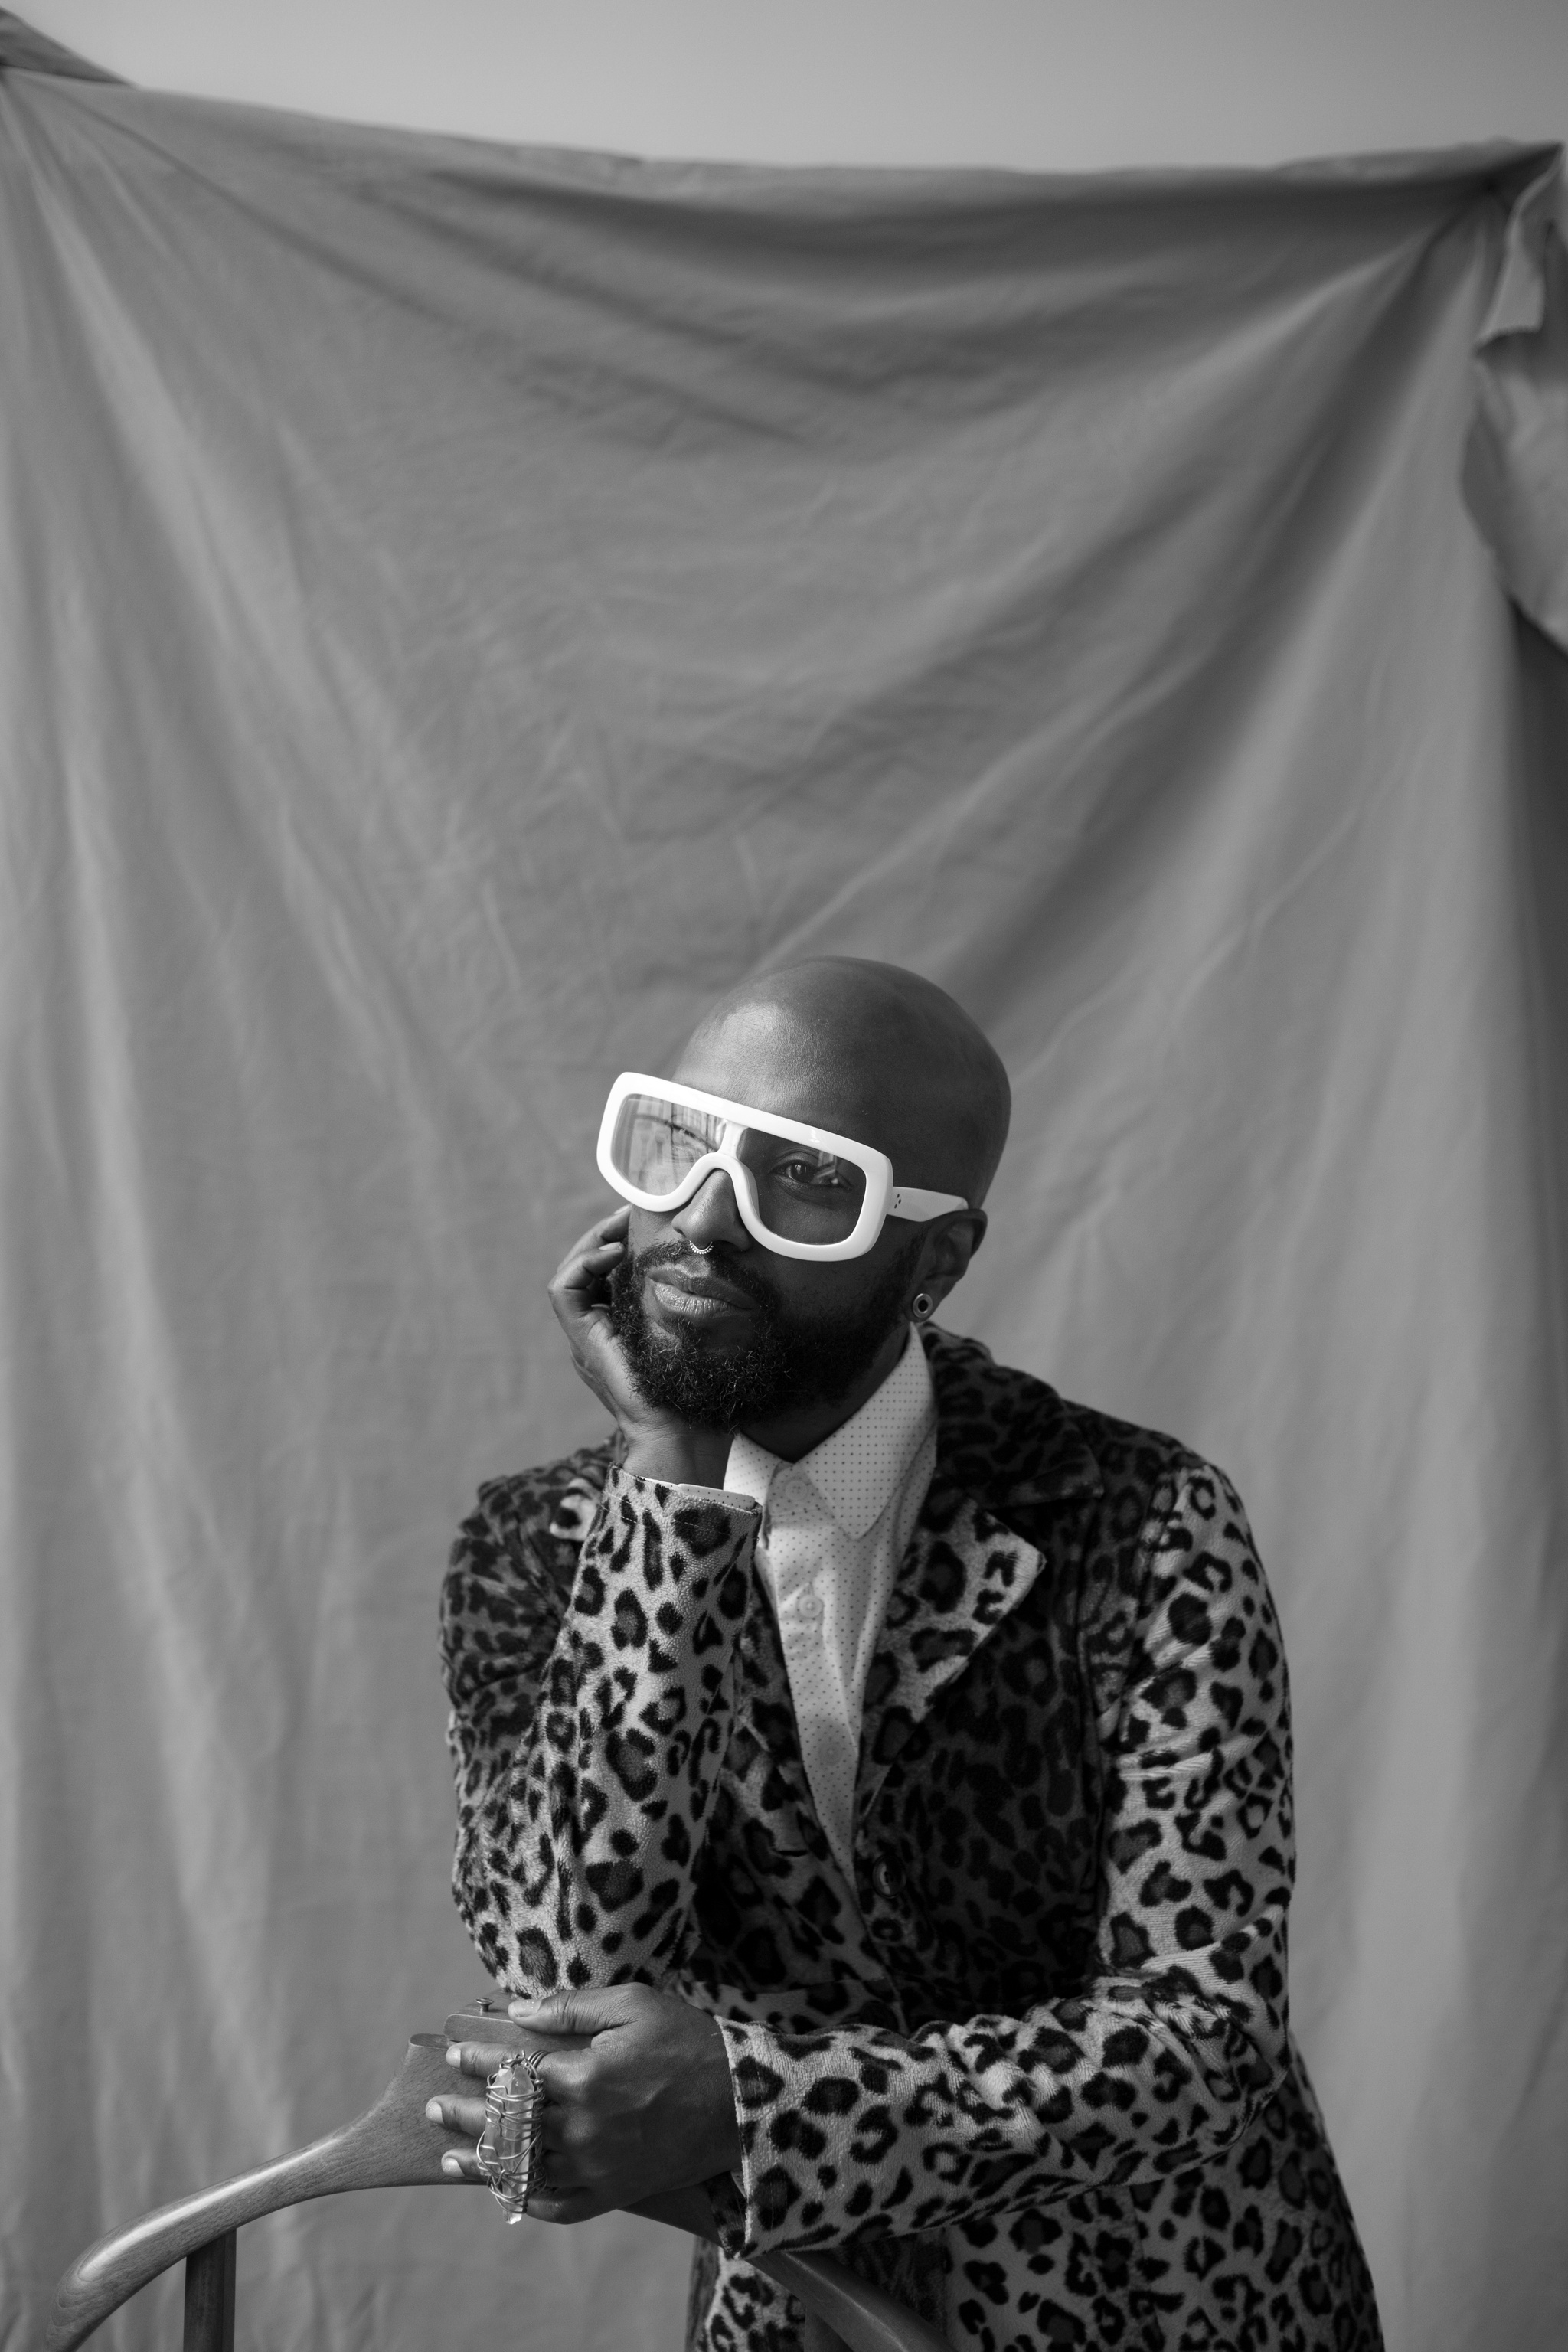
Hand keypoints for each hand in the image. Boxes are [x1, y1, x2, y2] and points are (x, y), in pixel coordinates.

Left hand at [425, 1983, 741, 2222]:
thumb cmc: (688, 2041)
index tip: (454, 2053)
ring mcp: (598, 2165)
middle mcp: (584, 2126)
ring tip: (449, 2156)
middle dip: (465, 2113)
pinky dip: (528, 2199)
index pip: (514, 2069)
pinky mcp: (615, 2192)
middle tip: (434, 2108)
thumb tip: (518, 2008)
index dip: (478, 2060)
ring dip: (481, 2163)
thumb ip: (571, 2008)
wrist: (742, 2100)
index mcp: (586, 2075)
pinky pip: (559, 2205)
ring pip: (523, 2169)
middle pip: (507, 2123)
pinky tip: (507, 2190)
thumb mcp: (633, 2004)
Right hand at [548, 1210, 729, 1487]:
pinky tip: (612, 1253)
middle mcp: (602, 1330)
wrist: (685, 1431)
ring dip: (592, 1243)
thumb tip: (728, 1262)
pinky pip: (562, 1292)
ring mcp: (589, 1336)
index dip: (623, 1241)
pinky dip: (581, 1265)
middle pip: (590, 1269)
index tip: (648, 1217)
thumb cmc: (704, 1389)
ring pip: (573, 1275)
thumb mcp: (704, 1331)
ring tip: (621, 1227)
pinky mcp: (582, 1340)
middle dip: (607, 1234)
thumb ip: (701, 1304)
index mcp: (627, 1327)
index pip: (613, 1273)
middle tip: (633, 1210)